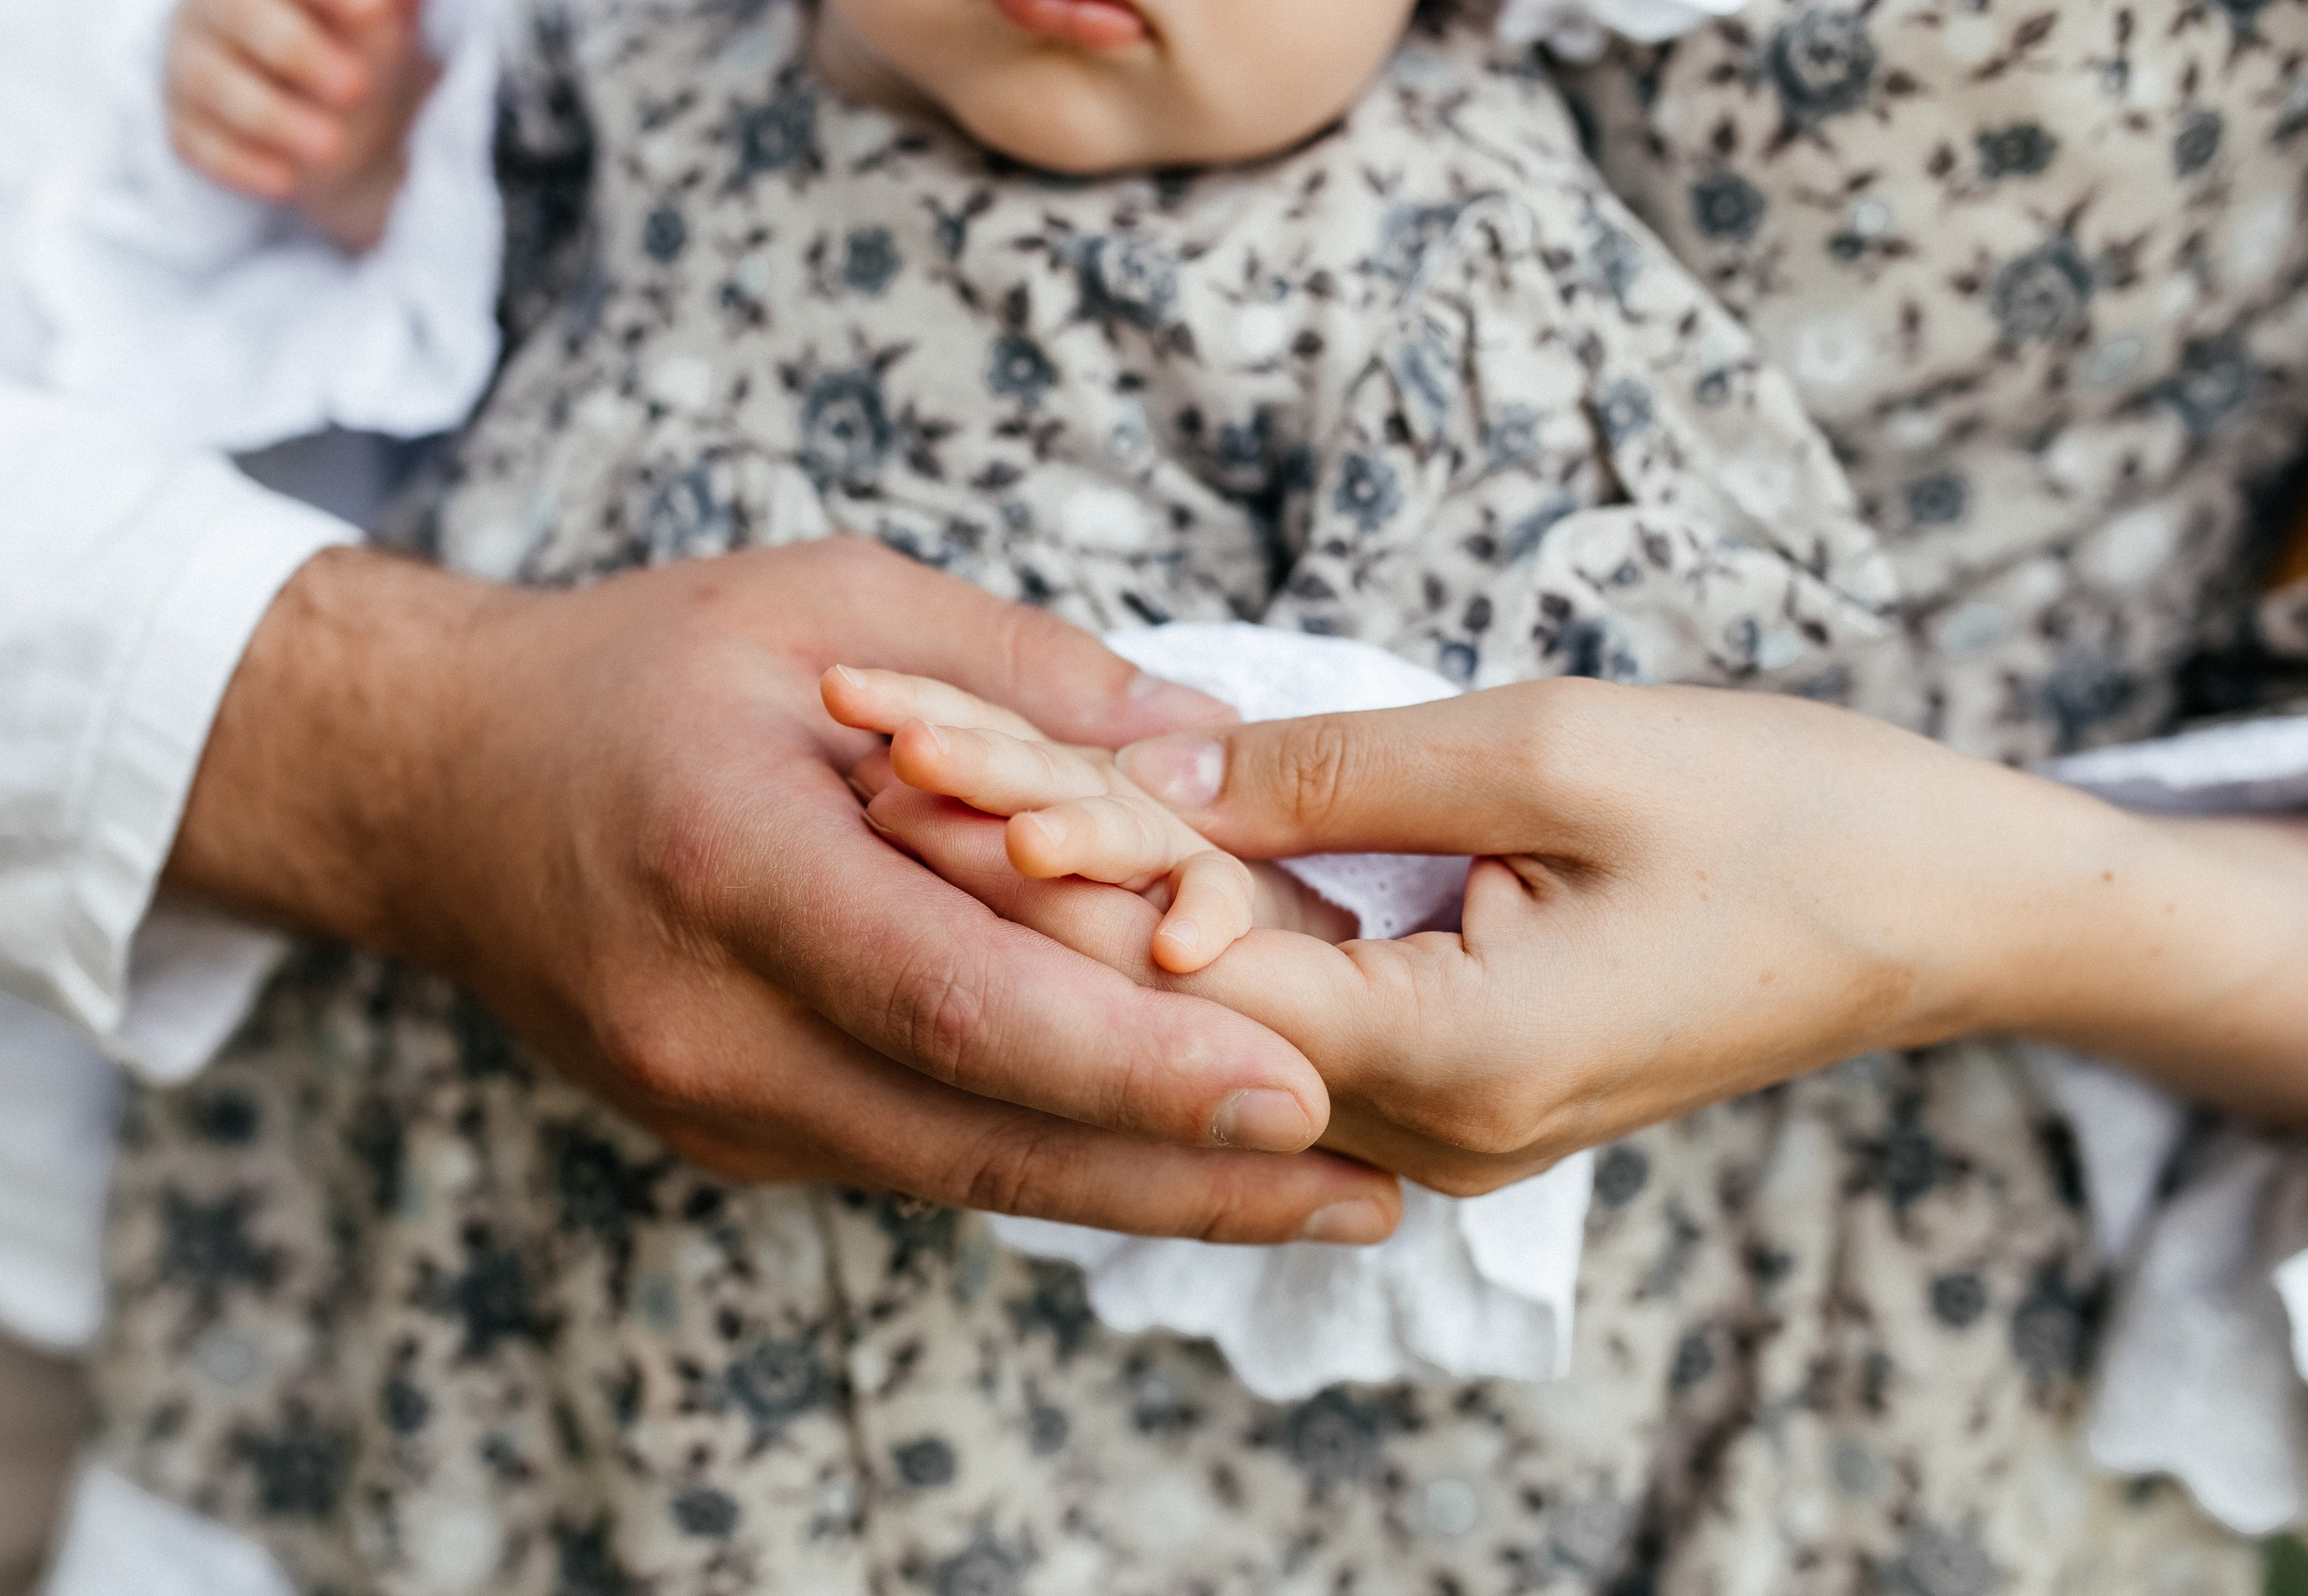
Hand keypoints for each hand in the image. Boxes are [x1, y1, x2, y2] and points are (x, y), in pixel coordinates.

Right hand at [165, 0, 436, 251]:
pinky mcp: (185, 123)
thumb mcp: (387, 13)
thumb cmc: (359, 39)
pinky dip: (239, 164)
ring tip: (332, 146)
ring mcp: (192, 62)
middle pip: (238, 13)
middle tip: (356, 88)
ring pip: (212, 81)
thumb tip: (399, 1)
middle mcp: (216, 6)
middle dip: (295, 50)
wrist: (338, 106)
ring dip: (271, 116)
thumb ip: (393, 3)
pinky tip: (285, 181)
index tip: (376, 14)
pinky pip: (196, 142)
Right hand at [165, 540, 1404, 1243]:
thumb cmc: (635, 671)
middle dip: (1187, 1178)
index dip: (1129, 1062)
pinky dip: (1057, 1158)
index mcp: (725, 863)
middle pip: (980, 1133)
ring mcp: (713, 1101)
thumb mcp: (820, 603)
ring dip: (1146, 1192)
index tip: (1298, 1097)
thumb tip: (1211, 752)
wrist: (438, 792)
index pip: (950, 999)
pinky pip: (919, 1155)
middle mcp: (709, 1022)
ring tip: (1320, 1198)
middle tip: (1373, 1193)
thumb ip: (1017, 676)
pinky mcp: (734, 1132)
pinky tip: (1179, 1156)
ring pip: (963, 1172)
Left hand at [871, 677, 2307, 1192]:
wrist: (1946, 912)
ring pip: (1211, 996)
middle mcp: (1422, 1124)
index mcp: (1453, 1066)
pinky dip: (1181, 909)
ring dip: (1076, 885)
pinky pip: (1283, 991)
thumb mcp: (1561, 755)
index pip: (1182, 971)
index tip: (915, 752)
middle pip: (1169, 996)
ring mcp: (1434, 1108)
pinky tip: (1074, 832)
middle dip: (1019, 865)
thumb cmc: (1795, 817)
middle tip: (876, 745)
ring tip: (926, 772)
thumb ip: (1340, 778)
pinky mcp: (1450, 1062)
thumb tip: (1150, 781)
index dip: (1039, 857)